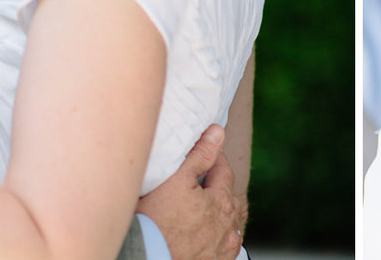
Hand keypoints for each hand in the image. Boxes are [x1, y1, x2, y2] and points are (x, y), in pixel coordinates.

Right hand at [136, 124, 247, 259]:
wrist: (147, 256)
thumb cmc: (156, 220)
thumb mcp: (175, 178)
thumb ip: (200, 154)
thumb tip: (218, 132)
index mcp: (222, 201)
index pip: (225, 171)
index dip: (215, 158)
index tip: (207, 153)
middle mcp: (228, 226)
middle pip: (231, 197)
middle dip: (222, 185)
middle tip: (209, 178)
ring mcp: (223, 248)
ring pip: (233, 224)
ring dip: (226, 212)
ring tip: (213, 205)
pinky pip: (228, 247)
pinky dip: (224, 236)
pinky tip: (214, 233)